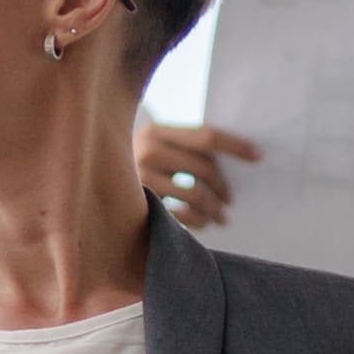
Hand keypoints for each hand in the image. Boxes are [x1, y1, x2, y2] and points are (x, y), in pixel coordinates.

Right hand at [138, 115, 256, 231]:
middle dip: (224, 187)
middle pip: (204, 167)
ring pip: (196, 193)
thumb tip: (241, 156)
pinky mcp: (142, 205)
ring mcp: (142, 178)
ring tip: (222, 216)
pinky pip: (183, 214)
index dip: (236, 146)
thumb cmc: (142, 168)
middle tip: (231, 201)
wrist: (95, 189)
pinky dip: (200, 220)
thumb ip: (188, 149)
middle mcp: (147, 150)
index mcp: (158, 131)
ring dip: (215, 208)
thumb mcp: (160, 150)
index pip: (206, 135)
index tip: (259, 156)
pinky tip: (204, 223)